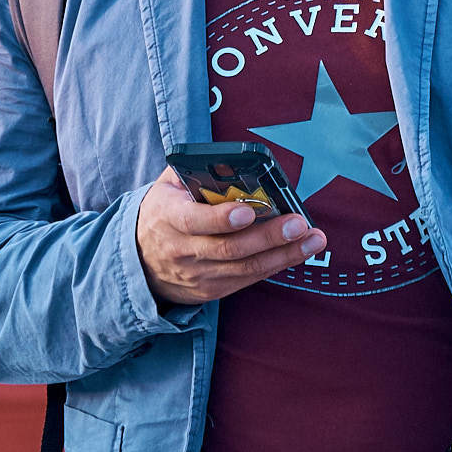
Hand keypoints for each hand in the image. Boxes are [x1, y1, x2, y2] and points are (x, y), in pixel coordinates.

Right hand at [136, 167, 326, 305]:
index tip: (248, 212)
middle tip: (298, 224)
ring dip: (283, 254)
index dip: (221, 218)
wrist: (139, 260)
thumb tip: (230, 160)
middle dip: (267, 237)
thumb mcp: (167, 187)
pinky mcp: (210, 290)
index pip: (194, 221)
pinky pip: (247, 280)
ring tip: (313, 239)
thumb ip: (193, 172)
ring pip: (244, 268)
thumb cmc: (163, 213)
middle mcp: (182, 251)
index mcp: (169, 218)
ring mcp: (197, 275)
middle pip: (228, 248)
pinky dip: (275, 266)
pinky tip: (299, 252)